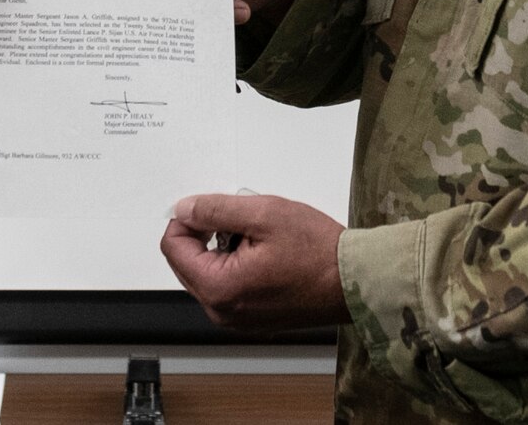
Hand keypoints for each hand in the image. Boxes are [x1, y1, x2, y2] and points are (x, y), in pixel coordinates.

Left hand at [160, 193, 347, 331]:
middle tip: (242, 221)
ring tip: (258, 238)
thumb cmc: (317, 251)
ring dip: (222, 248)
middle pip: (186, 262)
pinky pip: (226, 286)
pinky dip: (236, 264)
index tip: (212, 207)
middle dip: (206, 235)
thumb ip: (214, 210)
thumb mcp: (262, 214)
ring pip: (206, 272)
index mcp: (219, 289)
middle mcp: (222, 312)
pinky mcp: (252, 319)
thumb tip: (183, 209)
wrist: (355, 281)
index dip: (187, 219)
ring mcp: (237, 319)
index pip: (173, 248)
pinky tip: (265, 254)